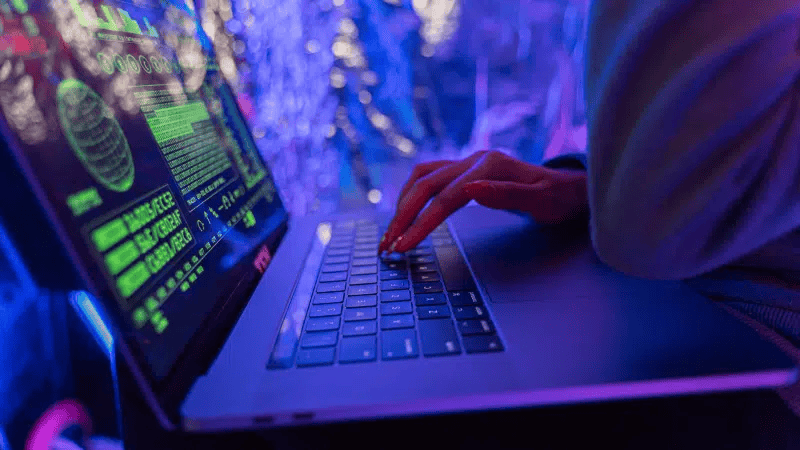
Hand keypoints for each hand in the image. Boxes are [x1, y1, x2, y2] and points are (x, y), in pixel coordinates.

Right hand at [379, 150, 588, 252]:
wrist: (569, 187)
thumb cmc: (559, 199)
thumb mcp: (541, 201)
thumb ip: (506, 195)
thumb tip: (470, 190)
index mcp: (490, 166)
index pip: (445, 198)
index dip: (421, 223)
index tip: (403, 246)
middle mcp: (474, 160)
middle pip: (425, 185)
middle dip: (402, 216)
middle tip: (386, 246)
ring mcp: (468, 162)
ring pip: (422, 177)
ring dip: (402, 204)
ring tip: (390, 232)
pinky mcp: (465, 169)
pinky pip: (429, 176)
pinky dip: (412, 193)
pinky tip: (405, 211)